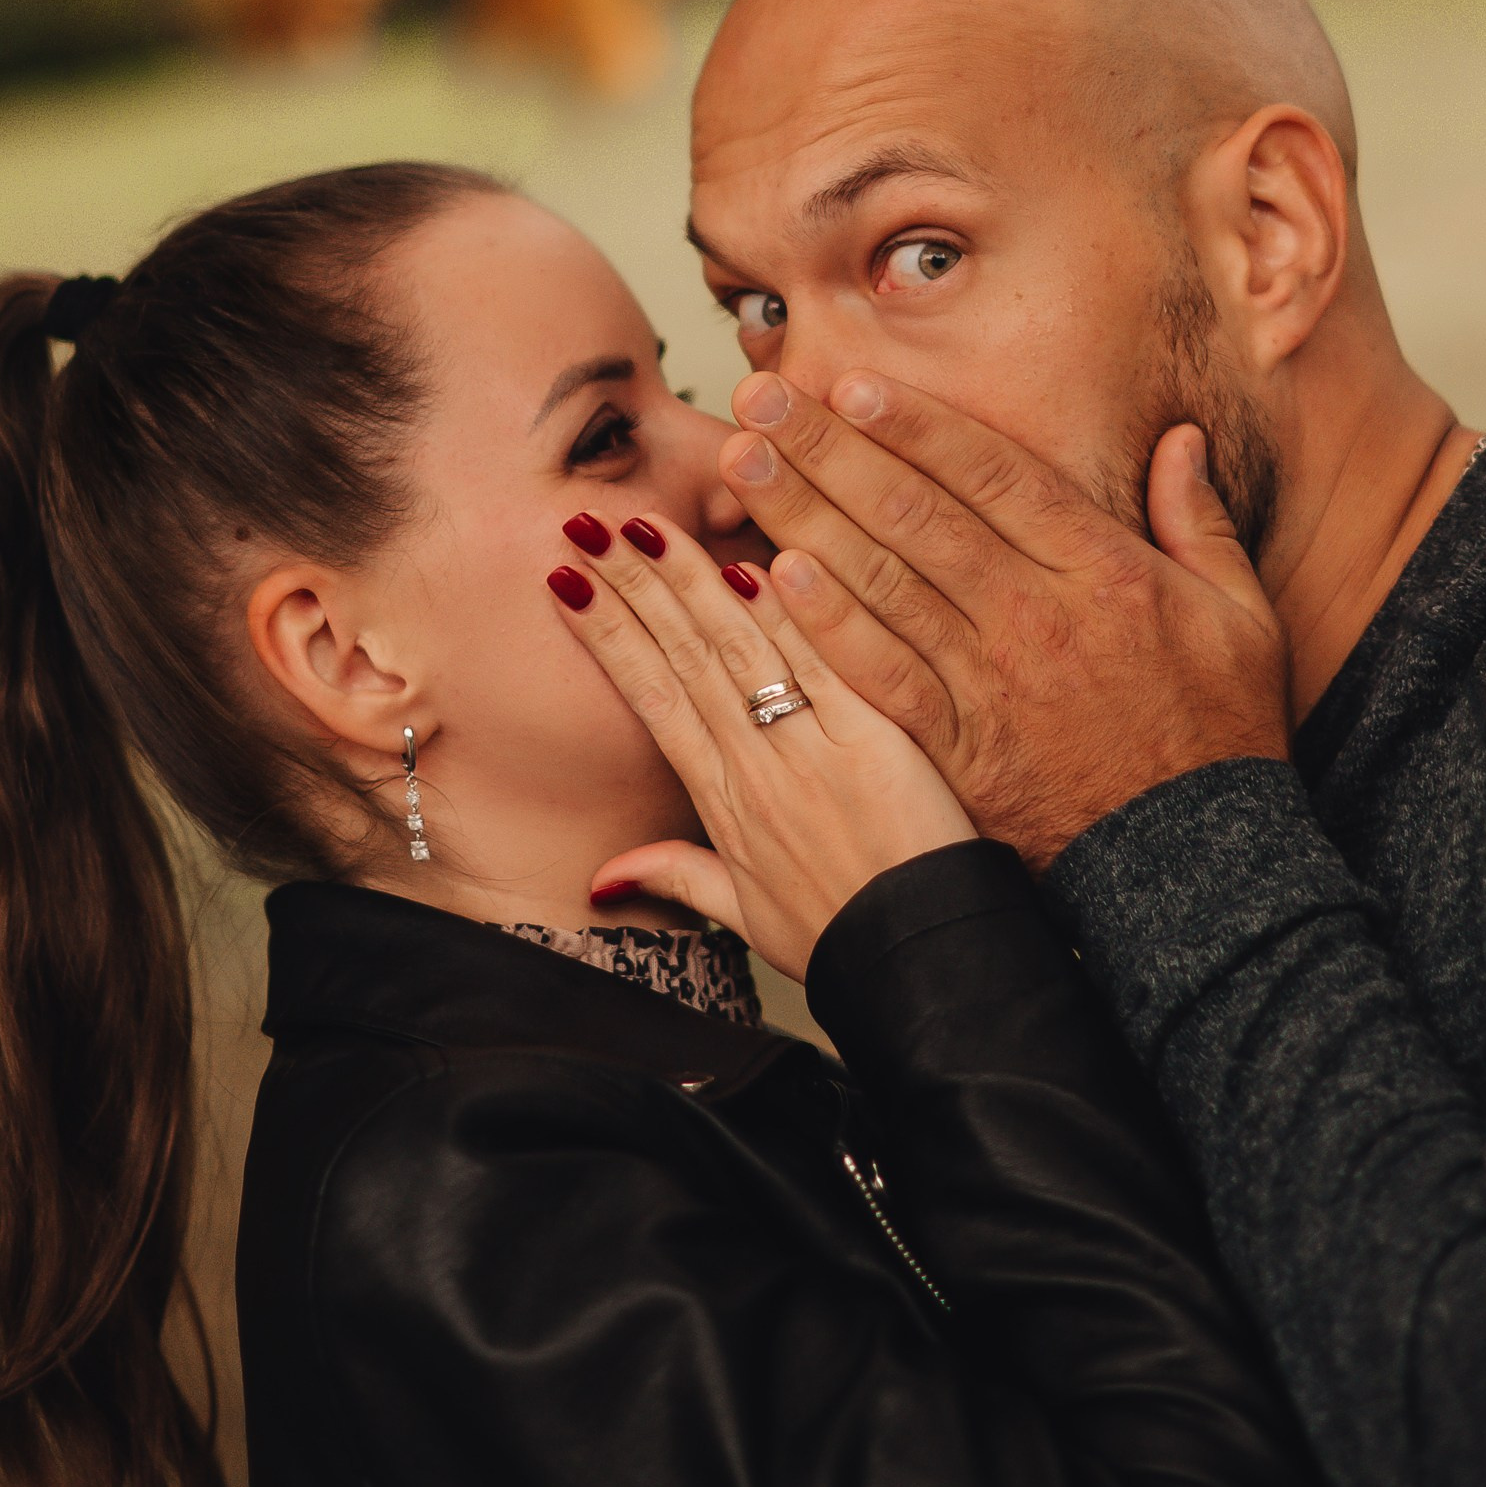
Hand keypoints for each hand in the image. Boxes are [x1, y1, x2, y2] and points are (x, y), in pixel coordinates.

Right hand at [549, 512, 974, 981]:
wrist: (919, 965)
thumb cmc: (842, 938)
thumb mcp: (746, 915)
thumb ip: (676, 875)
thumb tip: (605, 876)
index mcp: (720, 802)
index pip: (650, 697)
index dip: (605, 636)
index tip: (566, 581)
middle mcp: (754, 768)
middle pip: (681, 657)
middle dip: (630, 585)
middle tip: (588, 521)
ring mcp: (811, 751)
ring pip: (738, 650)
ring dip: (689, 580)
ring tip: (647, 524)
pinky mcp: (875, 741)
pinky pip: (823, 664)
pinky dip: (791, 612)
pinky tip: (758, 560)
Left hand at [712, 378, 1289, 870]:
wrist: (1197, 869)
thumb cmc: (1220, 737)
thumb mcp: (1241, 619)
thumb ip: (1200, 522)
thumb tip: (1178, 439)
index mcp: (1102, 571)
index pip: (993, 474)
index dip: (917, 424)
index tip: (853, 382)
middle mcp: (1036, 616)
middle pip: (917, 513)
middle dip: (832, 450)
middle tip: (761, 401)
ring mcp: (992, 684)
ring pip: (882, 581)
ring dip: (804, 516)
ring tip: (743, 466)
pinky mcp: (960, 749)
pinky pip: (881, 675)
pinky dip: (827, 624)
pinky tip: (774, 576)